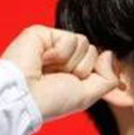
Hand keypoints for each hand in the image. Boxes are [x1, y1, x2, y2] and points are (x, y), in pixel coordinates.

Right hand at [0, 25, 117, 122]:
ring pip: (84, 43)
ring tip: (49, 71)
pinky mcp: (42, 33)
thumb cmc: (50, 101)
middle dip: (80, 69)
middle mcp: (61, 58)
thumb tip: (110, 54)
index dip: (92, 73)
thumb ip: (107, 78)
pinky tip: (42, 61)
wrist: (23, 97)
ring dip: (70, 63)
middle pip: (92, 52)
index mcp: (70, 72)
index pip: (96, 62)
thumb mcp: (87, 95)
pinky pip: (71, 38)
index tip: (75, 85)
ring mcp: (51, 44)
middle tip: (57, 79)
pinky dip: (60, 54)